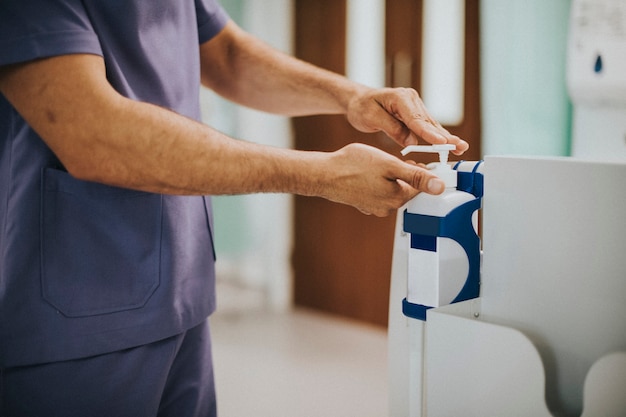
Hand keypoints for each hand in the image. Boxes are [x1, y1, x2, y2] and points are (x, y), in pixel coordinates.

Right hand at [319, 143, 444, 216]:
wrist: (324, 174)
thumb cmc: (353, 166)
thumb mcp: (390, 165)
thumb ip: (416, 176)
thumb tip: (440, 187)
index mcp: (398, 198)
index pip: (422, 186)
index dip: (421, 169)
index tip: (413, 159)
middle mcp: (388, 208)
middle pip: (408, 188)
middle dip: (406, 173)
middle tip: (396, 159)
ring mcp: (375, 208)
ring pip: (393, 189)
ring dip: (392, 176)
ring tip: (380, 164)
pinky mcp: (364, 204)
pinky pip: (379, 192)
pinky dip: (378, 181)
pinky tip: (369, 172)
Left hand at [345, 87, 468, 155]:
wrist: (358, 99)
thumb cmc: (362, 107)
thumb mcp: (371, 117)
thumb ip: (392, 128)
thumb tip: (410, 142)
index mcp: (400, 98)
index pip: (416, 119)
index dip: (429, 133)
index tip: (441, 142)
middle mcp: (411, 100)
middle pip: (429, 122)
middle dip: (445, 136)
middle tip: (459, 147)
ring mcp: (415, 107)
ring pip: (431, 126)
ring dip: (446, 138)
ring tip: (461, 148)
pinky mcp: (415, 115)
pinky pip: (427, 127)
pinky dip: (437, 137)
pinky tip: (451, 145)